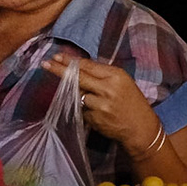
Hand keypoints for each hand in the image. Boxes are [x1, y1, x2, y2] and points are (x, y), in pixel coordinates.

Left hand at [43, 53, 161, 157]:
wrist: (141, 129)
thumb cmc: (132, 103)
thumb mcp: (123, 83)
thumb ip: (103, 75)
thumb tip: (78, 68)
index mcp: (116, 76)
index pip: (88, 66)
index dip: (70, 61)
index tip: (57, 56)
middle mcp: (108, 89)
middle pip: (78, 77)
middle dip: (59, 70)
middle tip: (45, 64)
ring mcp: (100, 105)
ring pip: (77, 95)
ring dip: (77, 95)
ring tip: (95, 100)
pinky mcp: (94, 119)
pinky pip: (81, 110)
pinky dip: (84, 109)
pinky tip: (98, 113)